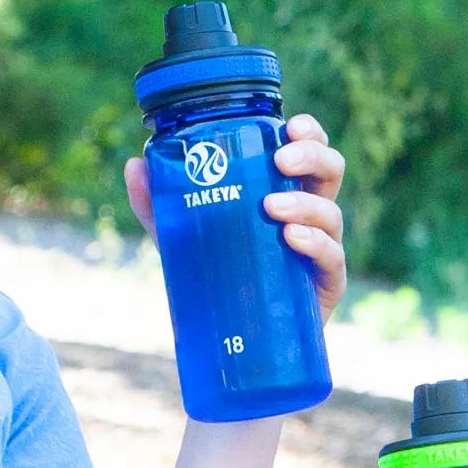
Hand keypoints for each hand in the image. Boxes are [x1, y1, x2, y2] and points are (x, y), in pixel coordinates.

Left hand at [123, 112, 347, 319]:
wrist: (239, 341)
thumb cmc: (221, 277)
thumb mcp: (185, 238)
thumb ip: (161, 205)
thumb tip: (135, 165)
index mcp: (286, 190)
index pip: (308, 150)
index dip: (308, 133)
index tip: (289, 126)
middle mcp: (310, 214)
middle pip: (330, 170)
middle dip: (311, 157)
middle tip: (281, 160)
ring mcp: (322, 248)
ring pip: (331, 214)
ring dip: (305, 203)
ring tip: (272, 207)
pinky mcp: (326, 284)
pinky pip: (332, 258)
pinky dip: (315, 243)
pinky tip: (291, 238)